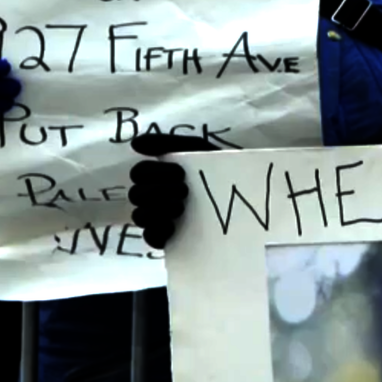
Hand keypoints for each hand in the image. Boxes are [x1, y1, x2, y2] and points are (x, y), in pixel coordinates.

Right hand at [128, 134, 218, 249]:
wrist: (247, 195)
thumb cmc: (220, 168)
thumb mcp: (198, 147)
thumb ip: (168, 143)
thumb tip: (135, 144)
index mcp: (159, 175)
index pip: (139, 172)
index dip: (154, 172)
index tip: (180, 173)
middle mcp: (155, 197)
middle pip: (136, 195)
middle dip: (158, 191)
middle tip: (184, 192)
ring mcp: (160, 219)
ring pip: (139, 216)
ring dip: (158, 211)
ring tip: (181, 209)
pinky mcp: (168, 239)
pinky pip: (150, 238)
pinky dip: (157, 232)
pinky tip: (173, 227)